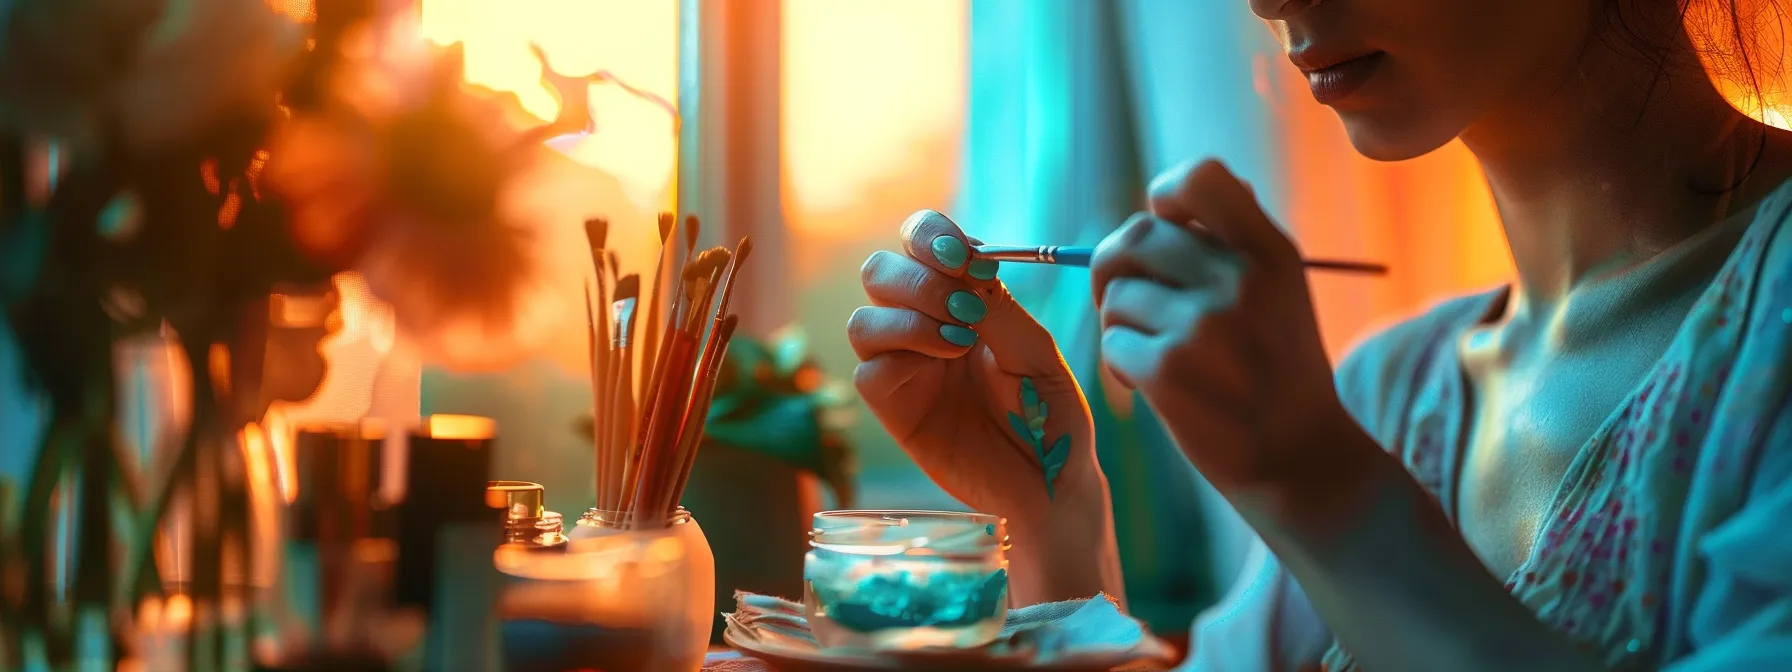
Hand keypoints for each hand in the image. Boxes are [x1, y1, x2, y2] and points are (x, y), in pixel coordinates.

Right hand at [848, 210, 1104, 524]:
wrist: (1052, 485)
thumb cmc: (1052, 417)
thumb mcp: (1038, 353)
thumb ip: (1001, 308)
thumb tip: (968, 266)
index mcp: (960, 298)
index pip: (921, 243)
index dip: (930, 235)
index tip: (963, 254)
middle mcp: (923, 325)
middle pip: (879, 272)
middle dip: (917, 276)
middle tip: (965, 303)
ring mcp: (904, 367)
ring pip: (863, 319)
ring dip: (910, 316)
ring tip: (962, 339)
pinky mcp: (893, 409)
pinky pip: (868, 371)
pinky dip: (902, 355)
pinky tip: (947, 361)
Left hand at [1092, 159, 1359, 496]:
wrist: (1300, 459)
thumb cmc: (1279, 373)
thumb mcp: (1281, 293)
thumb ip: (1235, 242)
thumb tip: (1174, 192)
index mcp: (1269, 252)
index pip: (1199, 178)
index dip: (1165, 197)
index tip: (1165, 231)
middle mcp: (1239, 280)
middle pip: (1136, 236)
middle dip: (1115, 266)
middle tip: (1123, 300)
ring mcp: (1203, 325)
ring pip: (1117, 295)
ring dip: (1121, 324)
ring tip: (1153, 354)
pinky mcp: (1169, 370)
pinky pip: (1112, 342)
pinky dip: (1120, 365)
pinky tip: (1148, 386)